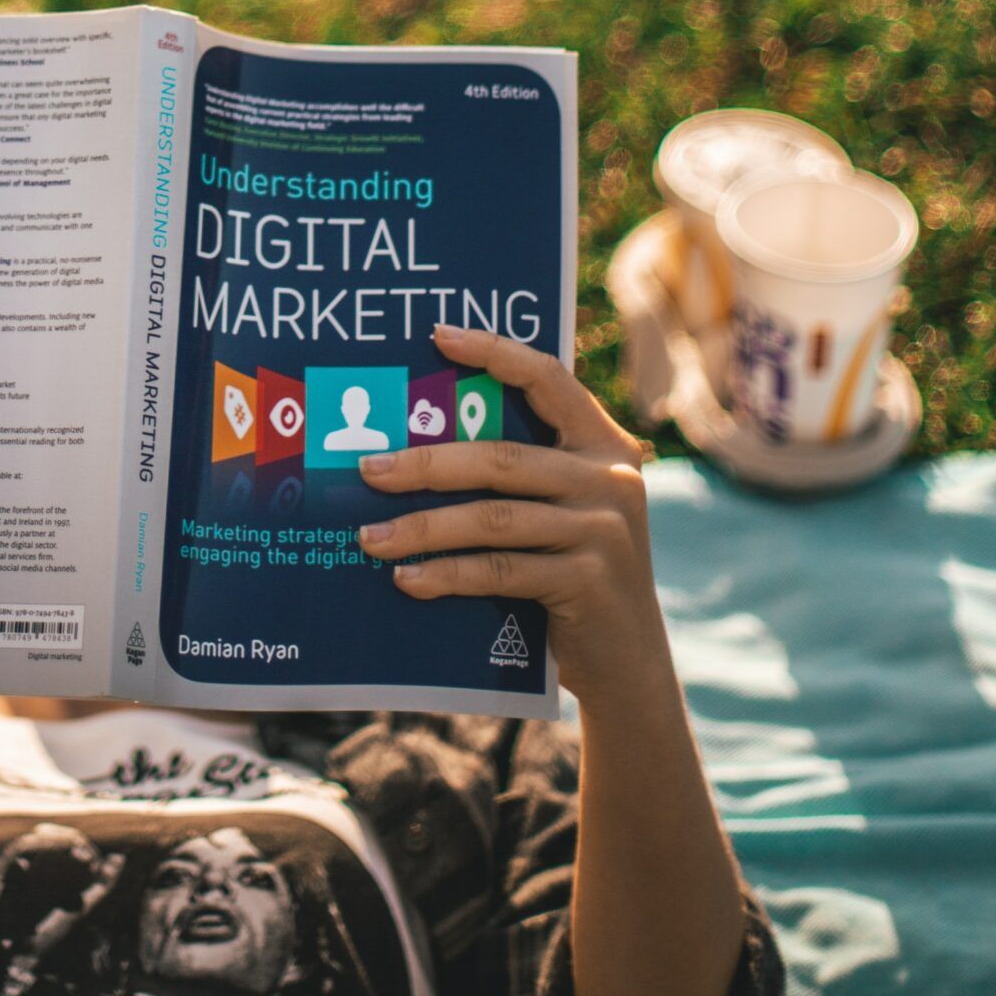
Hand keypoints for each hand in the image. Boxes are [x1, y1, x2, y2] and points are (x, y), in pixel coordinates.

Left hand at [358, 321, 666, 708]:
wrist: (628, 658)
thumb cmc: (575, 569)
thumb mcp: (565, 508)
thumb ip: (525, 471)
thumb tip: (418, 445)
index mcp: (604, 444)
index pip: (548, 379)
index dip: (494, 353)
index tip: (437, 337)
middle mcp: (610, 478)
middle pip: (500, 458)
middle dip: (425, 464)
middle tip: (368, 469)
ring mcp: (603, 531)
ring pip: (492, 519)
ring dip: (423, 528)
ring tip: (370, 537)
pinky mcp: (588, 581)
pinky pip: (500, 570)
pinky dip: (447, 574)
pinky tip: (408, 579)